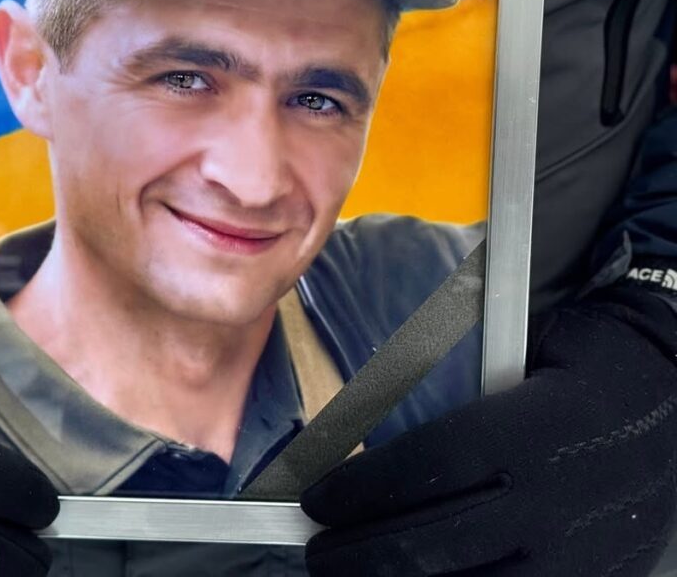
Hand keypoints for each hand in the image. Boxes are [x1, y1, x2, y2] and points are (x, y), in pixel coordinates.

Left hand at [301, 289, 676, 576]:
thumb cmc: (593, 365)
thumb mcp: (530, 353)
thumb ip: (462, 392)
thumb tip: (374, 424)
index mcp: (533, 429)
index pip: (428, 467)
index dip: (362, 489)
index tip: (316, 501)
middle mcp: (552, 499)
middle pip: (431, 540)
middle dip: (359, 553)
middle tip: (317, 552)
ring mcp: (577, 553)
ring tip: (352, 576)